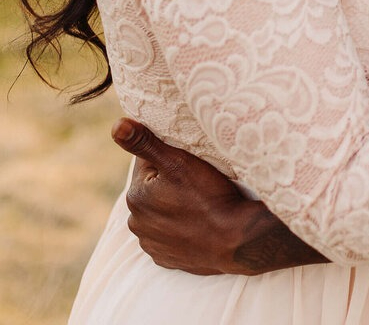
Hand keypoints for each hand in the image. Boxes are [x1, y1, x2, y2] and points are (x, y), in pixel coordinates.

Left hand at [112, 119, 323, 275]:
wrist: (235, 241)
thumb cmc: (208, 196)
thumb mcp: (178, 162)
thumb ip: (144, 143)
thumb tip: (116, 126)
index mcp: (135, 196)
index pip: (147, 163)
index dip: (170, 157)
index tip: (191, 161)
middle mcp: (137, 223)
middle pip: (153, 188)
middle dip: (169, 182)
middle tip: (197, 180)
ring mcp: (151, 244)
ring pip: (160, 212)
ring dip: (173, 205)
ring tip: (199, 201)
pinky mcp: (166, 259)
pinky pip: (169, 236)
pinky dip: (179, 228)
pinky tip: (196, 222)